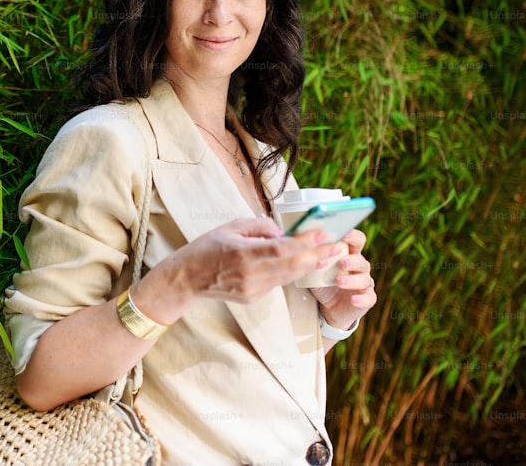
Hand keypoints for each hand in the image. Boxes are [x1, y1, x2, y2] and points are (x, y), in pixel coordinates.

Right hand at [176, 217, 341, 303]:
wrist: (188, 278)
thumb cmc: (207, 247)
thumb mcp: (230, 227)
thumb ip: (259, 227)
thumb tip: (281, 231)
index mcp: (242, 253)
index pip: (281, 248)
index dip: (304, 243)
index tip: (323, 234)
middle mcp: (249, 274)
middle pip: (291, 266)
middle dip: (316, 256)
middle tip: (337, 247)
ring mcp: (251, 289)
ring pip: (287, 277)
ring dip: (308, 266)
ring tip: (327, 256)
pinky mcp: (252, 298)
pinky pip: (276, 283)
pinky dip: (289, 273)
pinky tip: (302, 265)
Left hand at [308, 229, 376, 329]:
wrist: (328, 307)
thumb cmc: (323, 282)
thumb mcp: (316, 268)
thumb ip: (313, 256)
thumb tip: (299, 241)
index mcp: (349, 255)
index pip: (357, 241)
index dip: (353, 236)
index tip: (344, 233)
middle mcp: (359, 268)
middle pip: (361, 260)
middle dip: (352, 260)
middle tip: (341, 262)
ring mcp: (364, 283)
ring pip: (364, 279)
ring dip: (352, 280)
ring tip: (339, 281)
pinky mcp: (366, 298)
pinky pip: (368, 298)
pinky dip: (362, 299)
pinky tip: (354, 299)